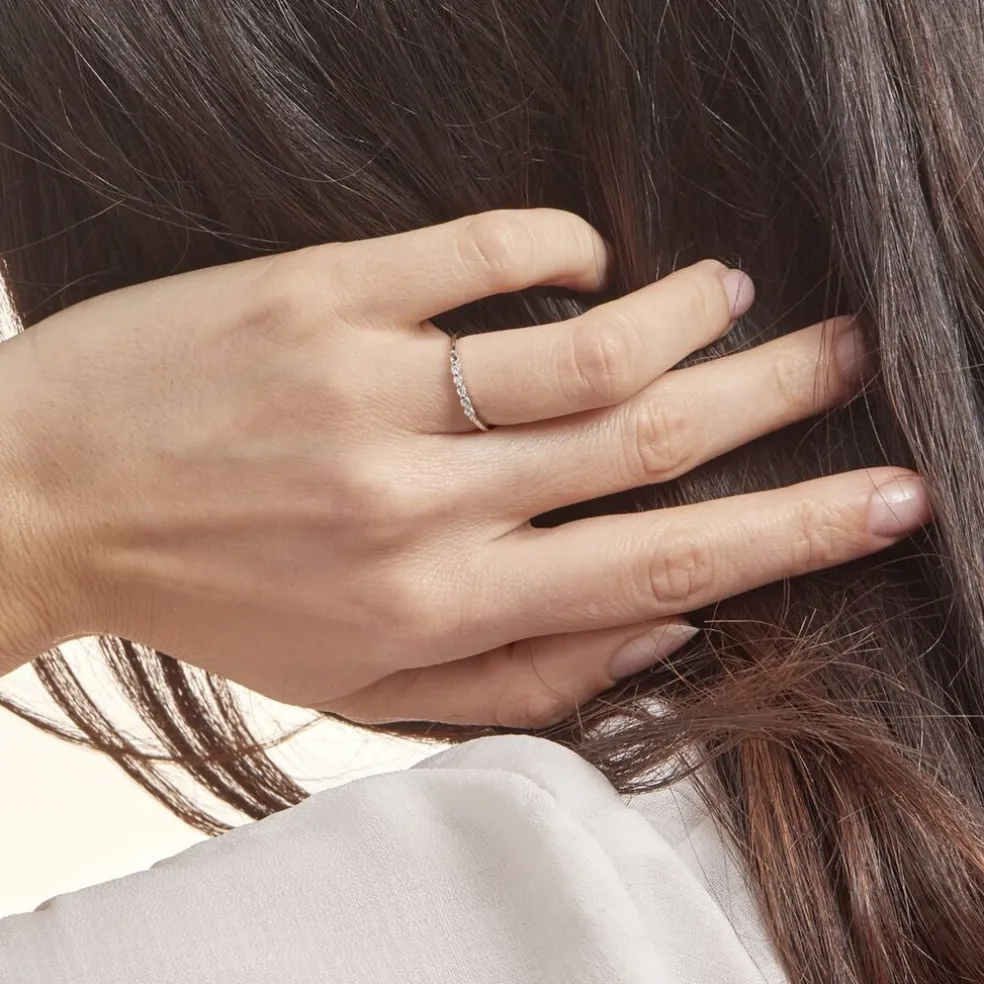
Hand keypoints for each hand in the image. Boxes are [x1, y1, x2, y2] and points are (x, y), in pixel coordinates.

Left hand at [0, 209, 927, 727]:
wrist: (50, 502)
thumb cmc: (216, 600)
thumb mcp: (367, 687)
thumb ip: (528, 673)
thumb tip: (664, 629)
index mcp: (443, 600)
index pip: (664, 563)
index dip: (798, 533)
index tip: (889, 499)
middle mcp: (422, 498)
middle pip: (649, 437)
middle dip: (779, 397)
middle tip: (850, 356)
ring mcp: (370, 388)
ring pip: (583, 341)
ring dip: (687, 310)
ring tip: (735, 293)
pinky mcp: (318, 298)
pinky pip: (474, 253)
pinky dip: (559, 245)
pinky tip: (590, 256)